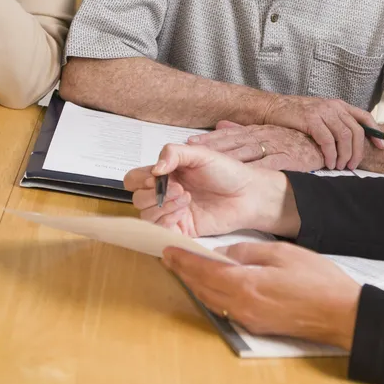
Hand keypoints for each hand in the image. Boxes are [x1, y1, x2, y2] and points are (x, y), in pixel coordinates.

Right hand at [125, 143, 295, 237]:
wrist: (249, 194)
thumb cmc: (227, 172)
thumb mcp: (200, 154)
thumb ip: (174, 153)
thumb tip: (155, 168)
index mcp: (167, 174)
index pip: (135, 178)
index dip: (140, 179)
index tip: (158, 176)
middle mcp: (165, 193)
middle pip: (137, 198)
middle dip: (154, 193)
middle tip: (179, 188)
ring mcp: (172, 212)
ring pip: (145, 215)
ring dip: (161, 207)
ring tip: (185, 199)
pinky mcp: (181, 229)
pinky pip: (159, 230)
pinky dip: (165, 221)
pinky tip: (182, 213)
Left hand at [163, 241, 360, 349]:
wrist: (340, 313)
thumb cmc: (317, 280)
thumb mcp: (282, 253)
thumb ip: (249, 251)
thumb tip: (225, 252)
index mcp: (246, 285)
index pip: (203, 271)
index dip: (183, 260)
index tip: (168, 250)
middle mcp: (242, 306)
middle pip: (202, 289)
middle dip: (184, 272)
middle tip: (170, 258)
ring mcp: (249, 319)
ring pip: (212, 301)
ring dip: (196, 285)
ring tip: (186, 270)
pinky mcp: (258, 325)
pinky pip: (225, 309)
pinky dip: (212, 295)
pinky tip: (213, 285)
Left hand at [188, 121, 326, 171]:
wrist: (324, 141)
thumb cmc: (294, 139)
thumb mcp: (267, 130)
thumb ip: (243, 128)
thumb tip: (220, 123)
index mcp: (257, 131)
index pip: (229, 133)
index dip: (209, 139)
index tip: (189, 143)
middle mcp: (263, 136)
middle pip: (233, 141)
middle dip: (211, 146)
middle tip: (190, 150)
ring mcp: (276, 146)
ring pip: (247, 150)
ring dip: (227, 155)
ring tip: (209, 162)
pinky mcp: (289, 158)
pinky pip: (270, 163)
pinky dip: (257, 168)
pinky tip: (243, 174)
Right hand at [262, 95, 383, 169]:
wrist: (272, 107)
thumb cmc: (296, 115)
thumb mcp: (320, 114)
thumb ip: (335, 123)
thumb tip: (351, 143)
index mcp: (338, 105)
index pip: (364, 117)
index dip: (376, 132)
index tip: (383, 146)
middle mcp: (333, 106)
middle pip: (355, 130)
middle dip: (358, 151)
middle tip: (353, 165)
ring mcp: (322, 112)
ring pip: (344, 136)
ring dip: (345, 155)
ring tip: (341, 167)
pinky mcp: (310, 120)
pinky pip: (327, 141)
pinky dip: (331, 154)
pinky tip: (329, 163)